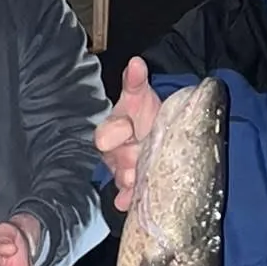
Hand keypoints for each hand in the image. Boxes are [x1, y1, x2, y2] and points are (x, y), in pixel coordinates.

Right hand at [93, 57, 161, 211]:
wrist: (159, 131)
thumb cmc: (143, 113)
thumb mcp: (140, 96)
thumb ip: (136, 82)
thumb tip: (136, 62)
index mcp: (114, 130)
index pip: (107, 133)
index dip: (115, 132)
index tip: (126, 129)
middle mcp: (114, 152)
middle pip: (114, 159)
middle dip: (125, 161)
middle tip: (136, 161)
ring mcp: (123, 170)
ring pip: (121, 178)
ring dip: (128, 181)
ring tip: (136, 182)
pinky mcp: (132, 186)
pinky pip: (126, 195)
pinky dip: (127, 200)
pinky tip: (128, 203)